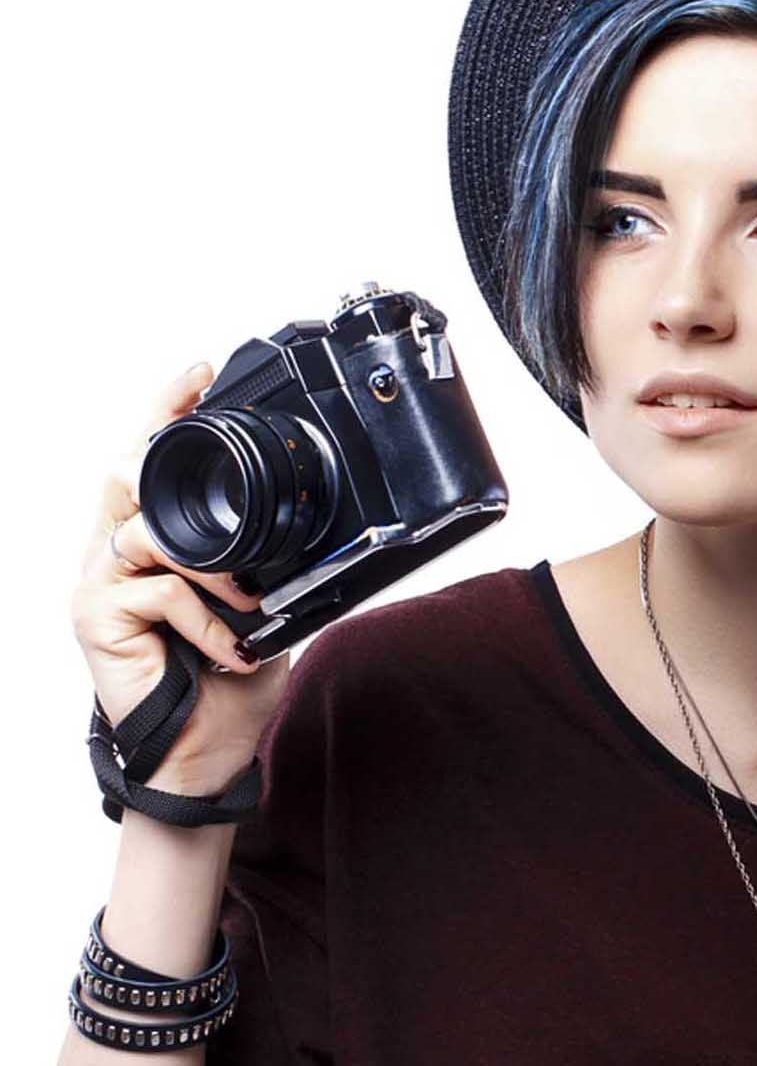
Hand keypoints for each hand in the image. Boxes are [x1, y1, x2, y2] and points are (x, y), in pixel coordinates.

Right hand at [71, 362, 292, 793]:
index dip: (168, 415)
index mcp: (154, 545)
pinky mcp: (94, 618)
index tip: (202, 374)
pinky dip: (208, 618)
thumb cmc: (229, 675)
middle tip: (198, 404)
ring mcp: (99, 585)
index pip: (151, 467)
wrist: (208, 747)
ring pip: (150, 534)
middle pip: (126, 478)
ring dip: (213, 566)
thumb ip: (256, 558)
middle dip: (160, 435)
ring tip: (249, 601)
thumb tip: (298, 520)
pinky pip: (159, 591)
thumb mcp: (258, 603)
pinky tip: (233, 649)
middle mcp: (116, 556)